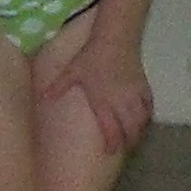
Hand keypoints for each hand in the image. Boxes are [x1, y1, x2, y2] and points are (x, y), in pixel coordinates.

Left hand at [37, 30, 154, 154]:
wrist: (115, 39)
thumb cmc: (92, 56)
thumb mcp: (72, 71)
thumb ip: (58, 87)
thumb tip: (42, 98)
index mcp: (103, 103)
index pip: (111, 131)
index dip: (112, 144)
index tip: (110, 151)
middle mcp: (121, 104)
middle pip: (130, 131)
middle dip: (128, 142)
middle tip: (124, 147)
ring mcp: (134, 96)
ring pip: (141, 121)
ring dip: (138, 131)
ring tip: (134, 136)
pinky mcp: (143, 87)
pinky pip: (149, 106)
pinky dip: (147, 115)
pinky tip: (143, 117)